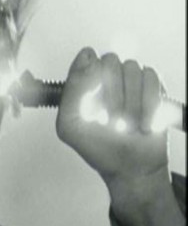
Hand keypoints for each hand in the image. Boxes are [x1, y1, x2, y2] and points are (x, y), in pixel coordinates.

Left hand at [56, 47, 182, 225]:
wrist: (130, 168)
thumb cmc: (98, 148)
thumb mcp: (70, 124)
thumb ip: (71, 91)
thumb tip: (86, 57)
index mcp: (83, 83)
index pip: (87, 58)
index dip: (91, 77)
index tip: (93, 101)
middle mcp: (106, 78)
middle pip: (111, 61)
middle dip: (112, 95)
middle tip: (111, 119)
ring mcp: (131, 81)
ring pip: (132, 68)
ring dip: (131, 103)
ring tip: (127, 124)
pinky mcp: (154, 88)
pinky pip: (152, 78)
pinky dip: (149, 105)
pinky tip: (144, 124)